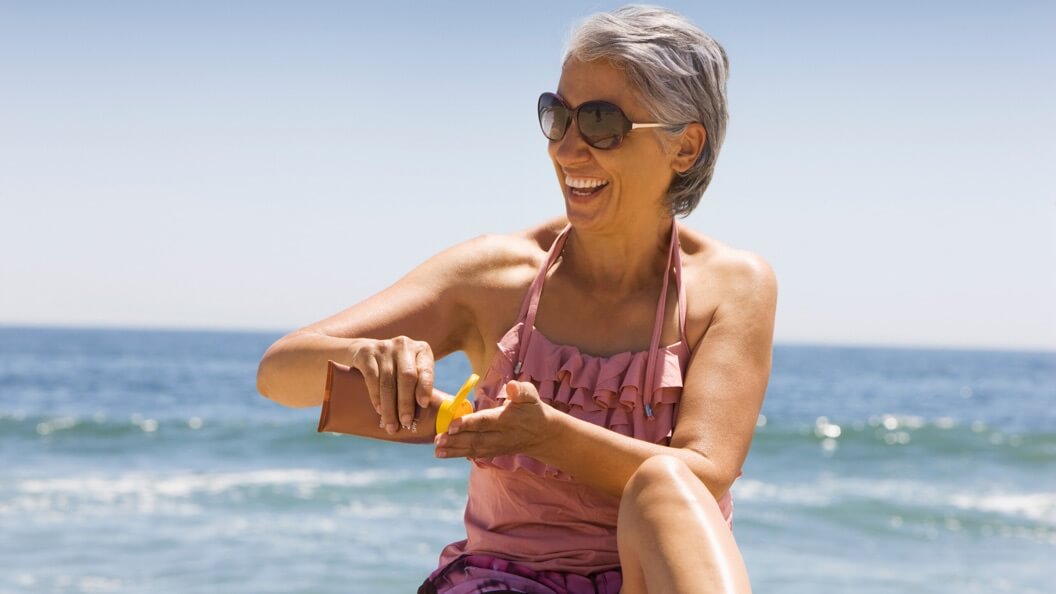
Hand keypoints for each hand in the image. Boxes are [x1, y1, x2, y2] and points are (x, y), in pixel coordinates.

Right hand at [348, 336, 434, 434]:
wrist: (366, 350)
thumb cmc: (397, 367)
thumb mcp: (412, 369)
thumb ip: (420, 385)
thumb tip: (426, 415)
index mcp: (421, 350)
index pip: (426, 370)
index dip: (425, 387)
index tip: (423, 405)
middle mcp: (404, 345)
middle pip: (407, 377)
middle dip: (406, 403)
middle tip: (406, 422)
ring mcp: (385, 347)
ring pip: (388, 381)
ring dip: (390, 406)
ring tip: (391, 424)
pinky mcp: (367, 353)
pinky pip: (372, 378)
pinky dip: (376, 397)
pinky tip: (379, 409)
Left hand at [434, 380, 552, 458]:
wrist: (542, 434)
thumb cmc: (533, 409)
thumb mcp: (531, 396)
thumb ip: (521, 390)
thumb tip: (512, 385)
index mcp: (507, 419)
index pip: (485, 422)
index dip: (468, 424)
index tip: (452, 426)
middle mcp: (500, 435)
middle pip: (475, 439)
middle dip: (455, 440)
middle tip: (437, 440)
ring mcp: (496, 446)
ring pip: (473, 449)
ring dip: (453, 450)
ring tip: (436, 450)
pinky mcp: (492, 451)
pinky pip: (474, 453)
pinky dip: (458, 454)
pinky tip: (442, 454)